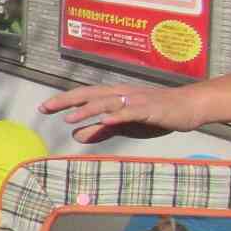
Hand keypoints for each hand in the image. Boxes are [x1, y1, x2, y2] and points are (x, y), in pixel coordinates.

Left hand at [41, 83, 197, 143]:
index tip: (42, 108)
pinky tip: (105, 120)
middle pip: (89, 95)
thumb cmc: (154, 114)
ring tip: (69, 118)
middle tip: (45, 108)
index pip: (83, 96)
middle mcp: (121, 94)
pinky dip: (117, 116)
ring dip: (87, 110)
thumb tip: (76, 136)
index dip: (63, 101)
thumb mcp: (124, 125)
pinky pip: (131, 112)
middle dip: (66, 101)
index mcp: (113, 96)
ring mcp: (135, 100)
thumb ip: (101, 130)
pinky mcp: (150, 109)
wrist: (188, 107)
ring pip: (107, 103)